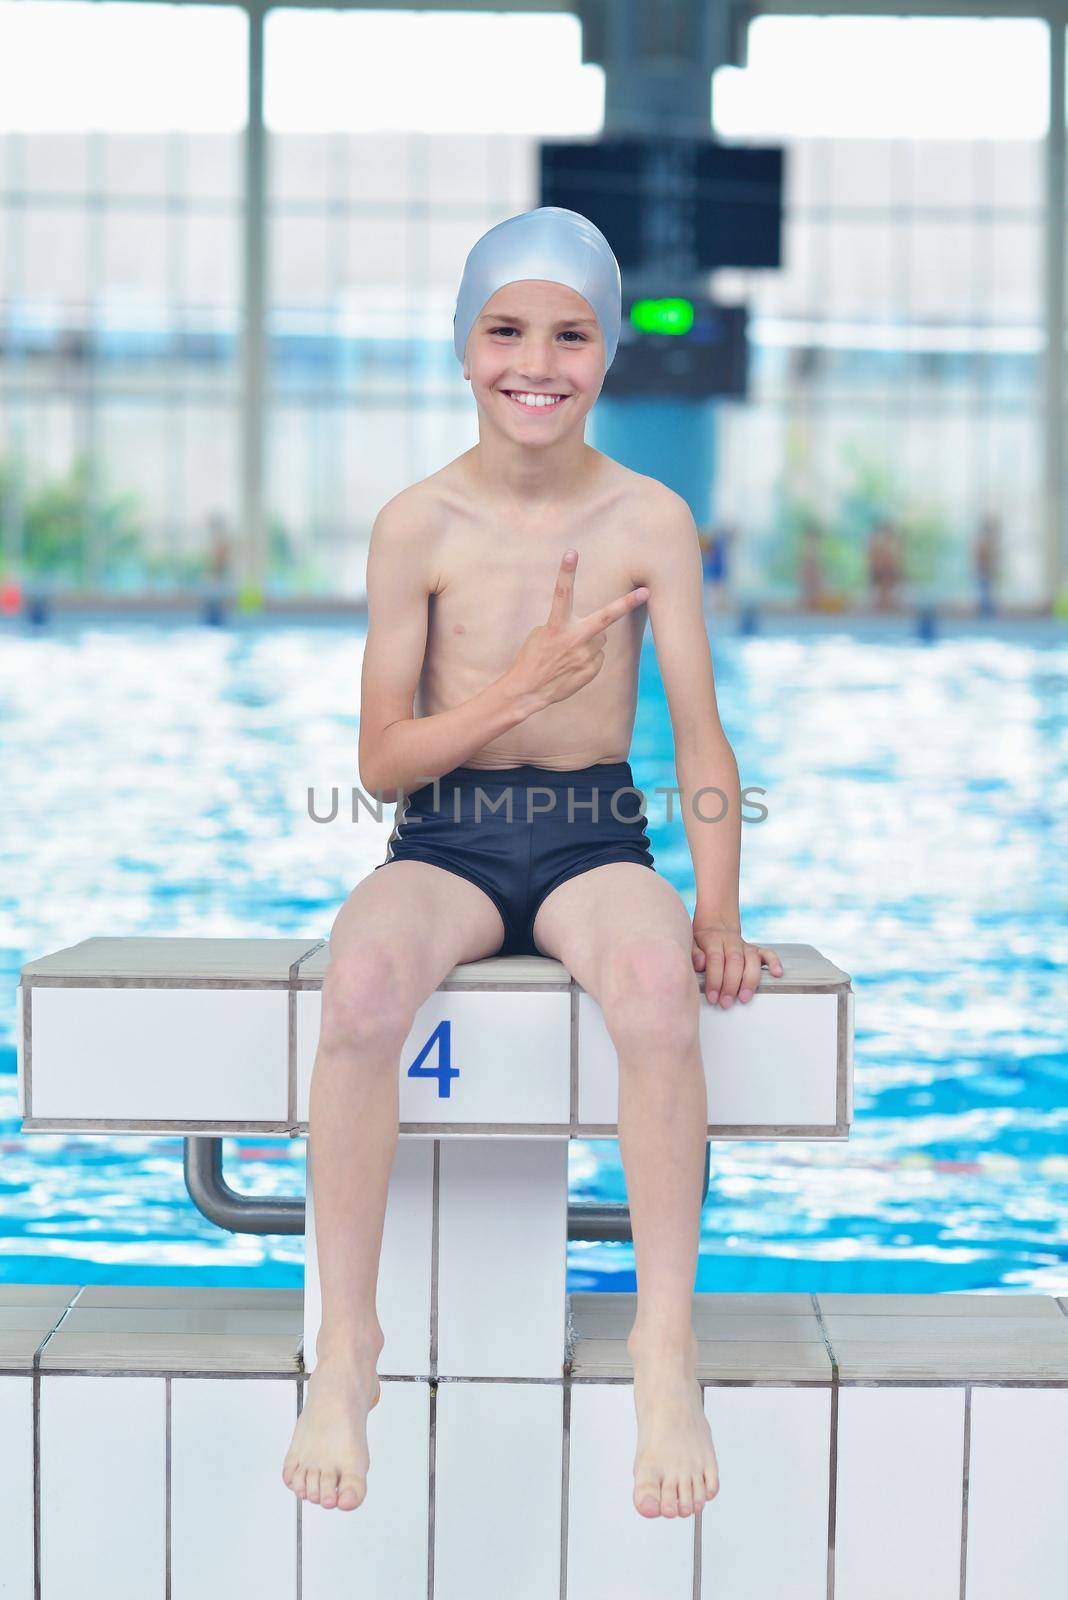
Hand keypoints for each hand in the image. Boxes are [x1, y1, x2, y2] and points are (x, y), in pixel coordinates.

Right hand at [505, 549, 648, 710]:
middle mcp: (574, 638)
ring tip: (569, 653)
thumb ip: (567, 626)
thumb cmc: (533, 657)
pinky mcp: (591, 669)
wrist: (528, 690)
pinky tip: (572, 665)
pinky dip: (588, 658)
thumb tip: (594, 631)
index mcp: (556, 625)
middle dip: (627, 604)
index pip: (562, 593)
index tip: (572, 552)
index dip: (567, 572)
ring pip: (599, 638)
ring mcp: (585, 655)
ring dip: (589, 641)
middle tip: (646, 592)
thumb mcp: (543, 634)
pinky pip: (597, 655)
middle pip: (606, 617)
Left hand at [691, 921, 783, 1007]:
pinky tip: (777, 973)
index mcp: (713, 939)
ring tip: (745, 997)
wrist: (714, 926)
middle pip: (735, 961)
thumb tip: (700, 964)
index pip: (715, 960)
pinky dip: (774, 962)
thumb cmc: (700, 941)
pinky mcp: (755, 949)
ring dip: (750, 980)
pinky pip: (768, 953)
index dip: (715, 980)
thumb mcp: (690, 943)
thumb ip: (693, 953)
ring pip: (752, 959)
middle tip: (726, 1002)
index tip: (712, 997)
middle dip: (731, 984)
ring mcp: (745, 945)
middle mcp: (731, 941)